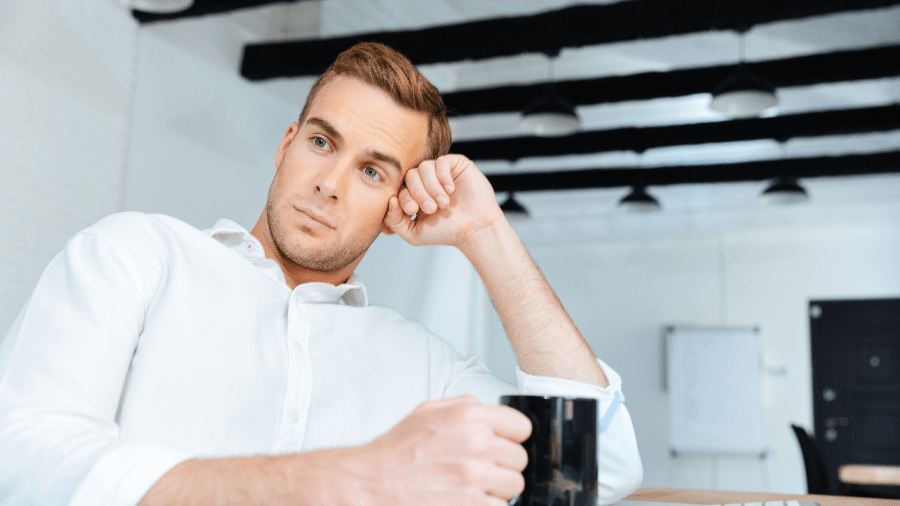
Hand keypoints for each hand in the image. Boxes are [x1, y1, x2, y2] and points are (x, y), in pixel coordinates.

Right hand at [350, 395, 530, 504]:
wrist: (368, 484)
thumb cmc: (395, 452)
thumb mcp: (428, 412)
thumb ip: (465, 406)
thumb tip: (494, 413)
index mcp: (468, 416)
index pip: (521, 427)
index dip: (509, 439)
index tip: (499, 447)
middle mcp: (476, 444)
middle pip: (519, 459)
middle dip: (501, 467)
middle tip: (476, 471)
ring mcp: (475, 478)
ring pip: (514, 486)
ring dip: (495, 490)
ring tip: (468, 488)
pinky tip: (464, 502)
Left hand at [383, 154, 504, 247]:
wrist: (476, 230)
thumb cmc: (447, 232)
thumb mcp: (414, 233)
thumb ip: (394, 221)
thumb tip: (389, 200)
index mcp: (414, 194)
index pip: (399, 187)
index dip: (403, 197)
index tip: (414, 211)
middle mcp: (426, 181)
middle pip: (410, 175)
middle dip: (418, 193)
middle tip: (431, 209)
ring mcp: (440, 172)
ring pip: (424, 167)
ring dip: (432, 187)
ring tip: (443, 203)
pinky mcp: (455, 164)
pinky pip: (441, 162)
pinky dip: (443, 177)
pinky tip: (451, 190)